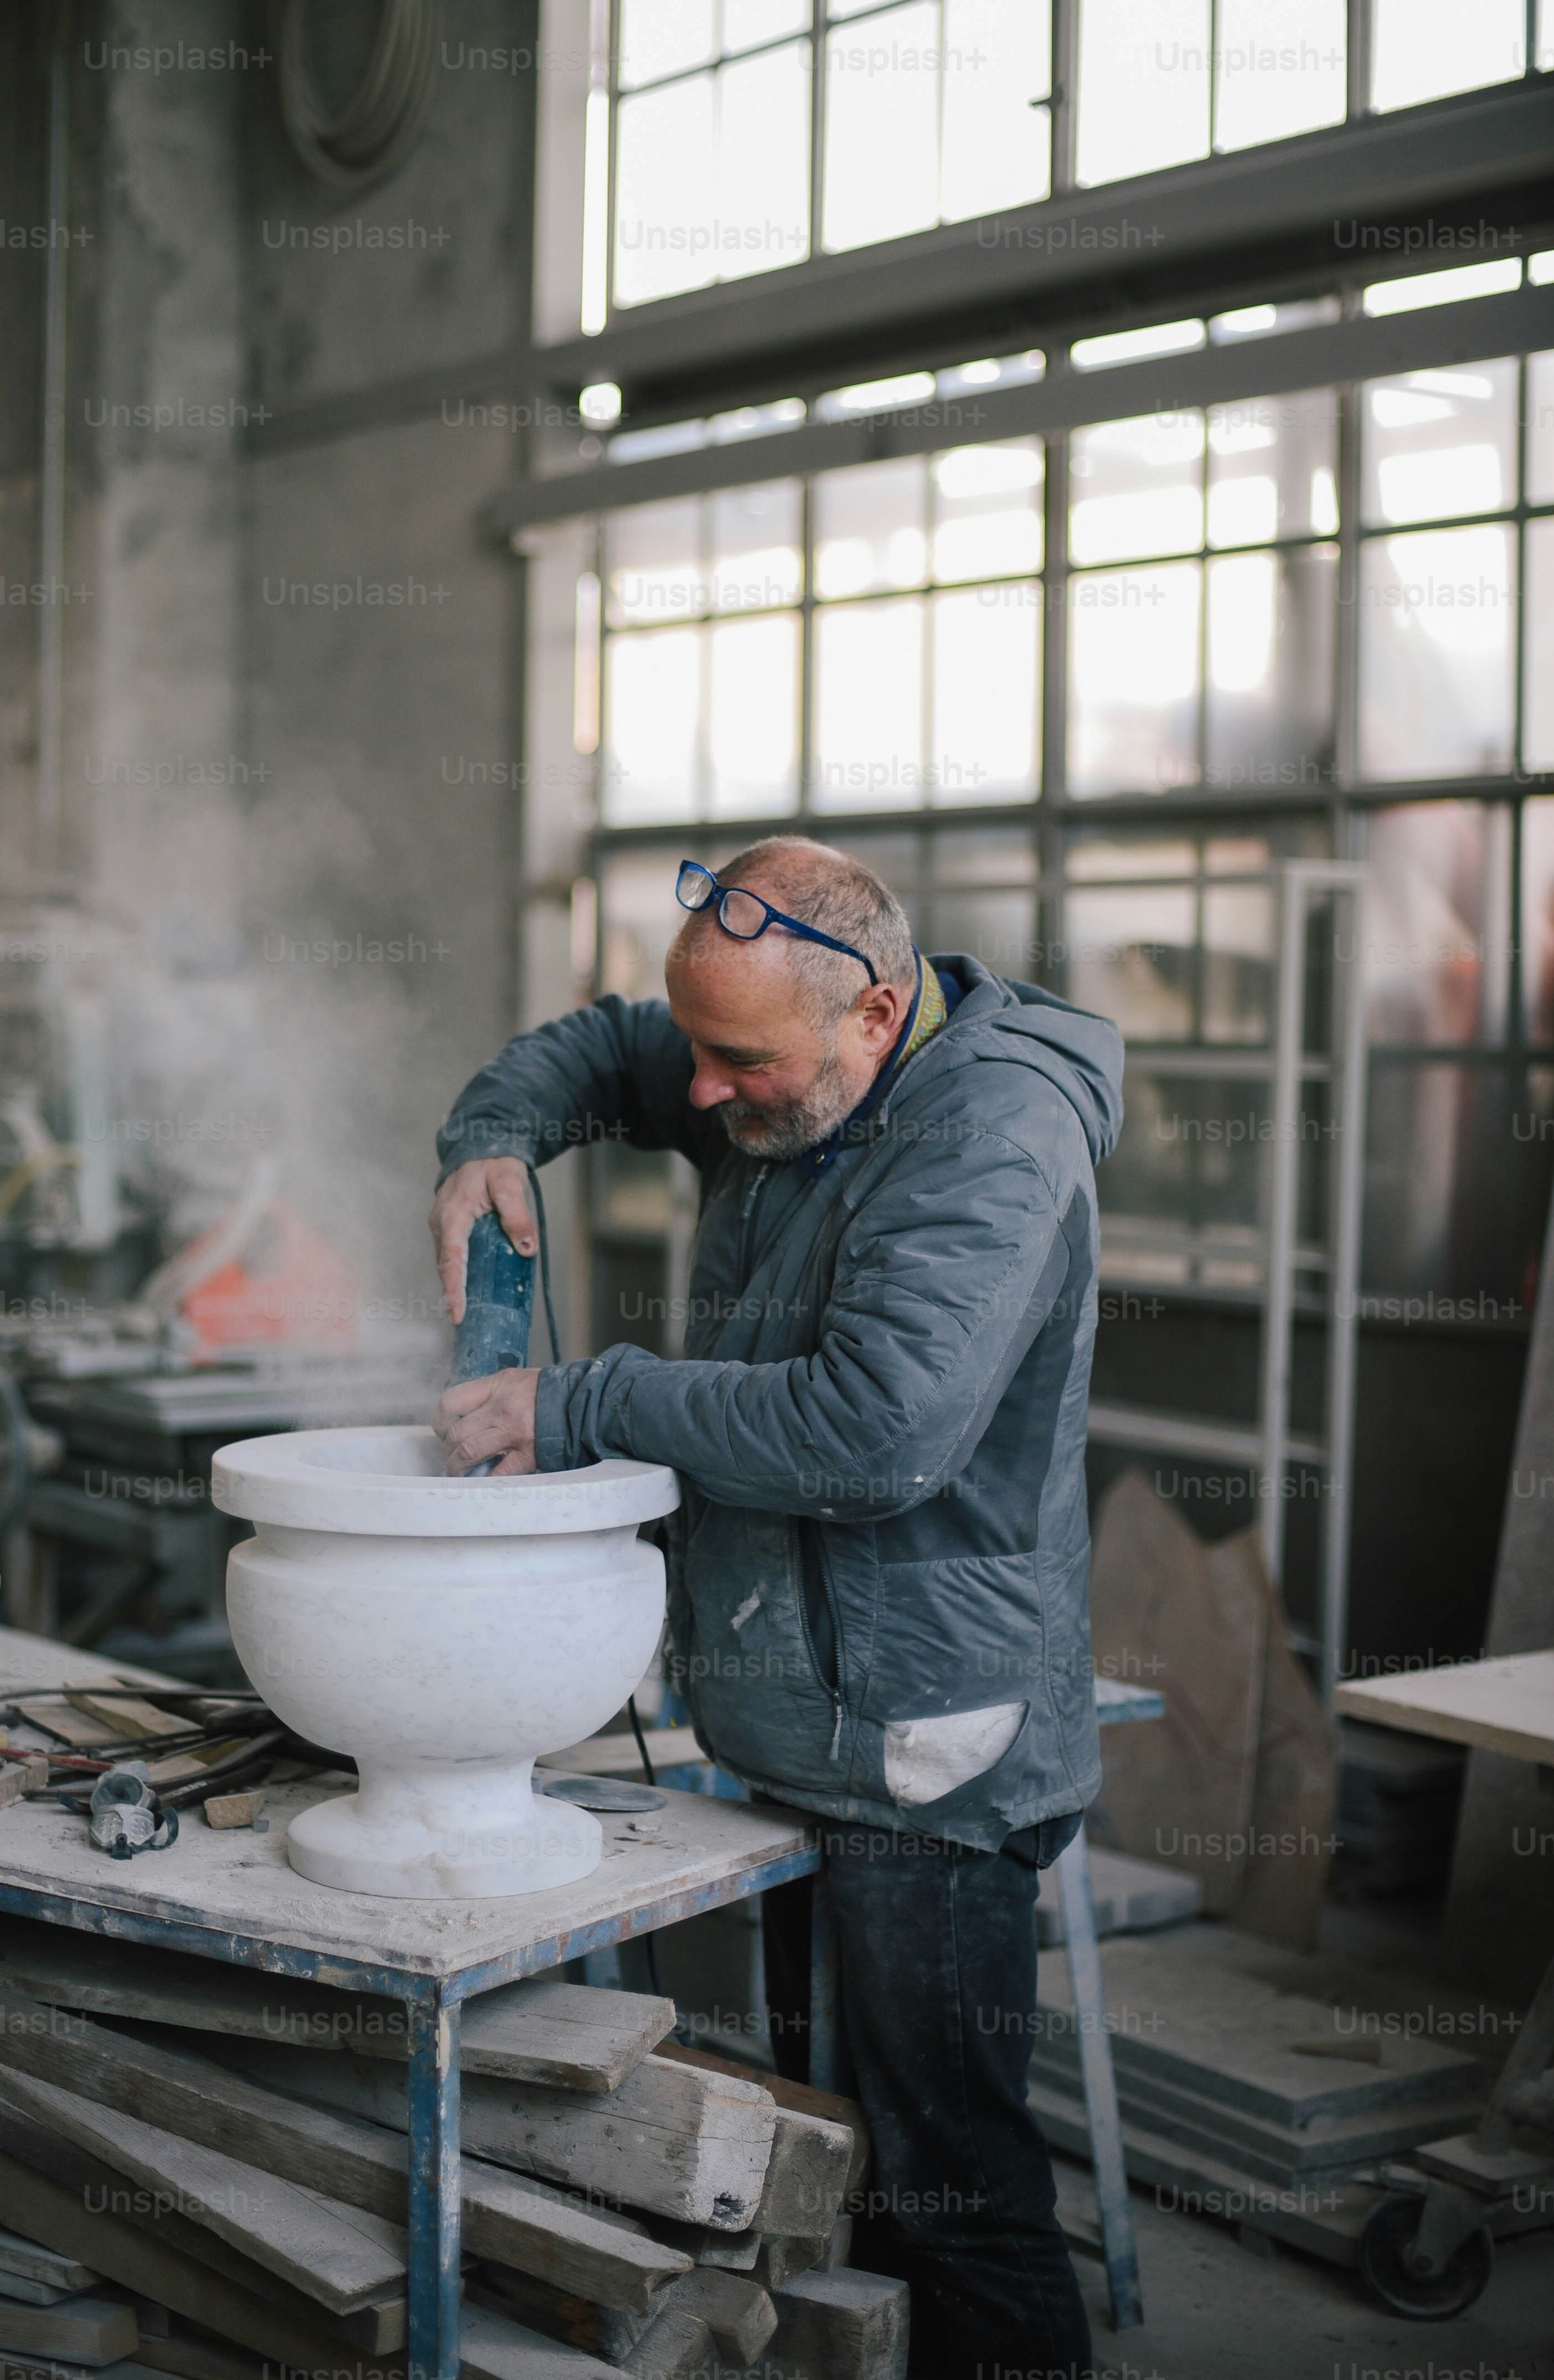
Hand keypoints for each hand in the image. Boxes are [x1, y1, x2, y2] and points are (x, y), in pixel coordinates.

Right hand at [429, 1157, 535, 1324]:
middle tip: (462, 1322)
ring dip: (454, 1286)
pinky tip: (468, 1289)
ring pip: (447, 1261)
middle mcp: (441, 1222)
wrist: (481, 1147)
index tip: (456, 1312)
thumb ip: (516, 1214)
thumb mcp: (509, 1183)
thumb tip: (526, 1248)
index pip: (451, 1258)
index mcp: (453, 1213)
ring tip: (465, 1314)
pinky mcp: (449, 1228)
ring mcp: (443, 1225)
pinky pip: (452, 1255)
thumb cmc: (494, 1164)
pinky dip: (457, 1273)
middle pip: (445, 1265)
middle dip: (452, 1295)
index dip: (453, 1288)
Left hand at [434, 1367, 540, 1475]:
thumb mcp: (516, 1381)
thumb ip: (490, 1394)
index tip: (442, 1430)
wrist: (585, 1403)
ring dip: (457, 1466)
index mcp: (497, 1385)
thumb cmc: (549, 1392)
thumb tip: (464, 1415)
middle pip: (456, 1432)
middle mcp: (501, 1407)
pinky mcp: (528, 1453)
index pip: (451, 1401)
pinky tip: (480, 1482)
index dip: (440, 1420)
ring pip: (469, 1452)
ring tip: (457, 1471)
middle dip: (447, 1450)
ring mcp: (514, 1432)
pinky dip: (484, 1480)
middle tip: (450, 1457)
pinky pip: (497, 1472)